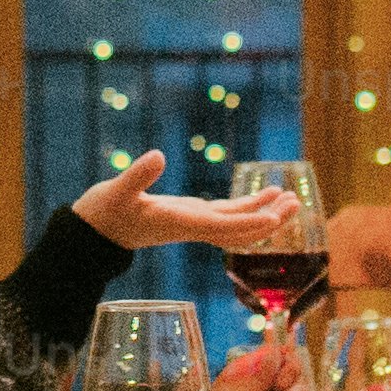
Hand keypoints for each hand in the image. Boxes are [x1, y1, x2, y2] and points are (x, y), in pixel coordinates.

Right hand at [68, 150, 299, 256]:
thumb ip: (136, 176)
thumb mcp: (115, 192)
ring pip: (238, 223)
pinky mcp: (191, 215)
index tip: (274, 218)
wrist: (94, 235)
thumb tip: (158, 156)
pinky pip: (227, 215)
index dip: (248, 224)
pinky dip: (249, 207)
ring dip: (266, 213)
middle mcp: (193, 227)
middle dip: (269, 220)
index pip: (222, 228)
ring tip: (292, 198)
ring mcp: (194, 222)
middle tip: (296, 204)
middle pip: (240, 231)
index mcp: (180, 223)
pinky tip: (266, 195)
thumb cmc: (103, 215)